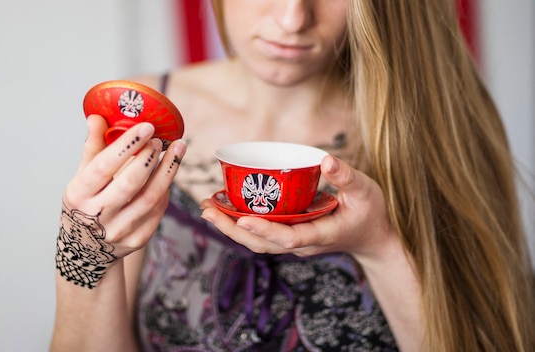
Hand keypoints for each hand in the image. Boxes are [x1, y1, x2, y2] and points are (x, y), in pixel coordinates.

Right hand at [56, 115, 185, 287]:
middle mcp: (97, 216)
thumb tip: (97, 117)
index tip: (146, 127)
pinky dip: (166, 188)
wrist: (86, 250)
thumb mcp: (80, 177)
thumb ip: (93, 148)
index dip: (127, 145)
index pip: (103, 166)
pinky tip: (169, 172)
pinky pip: (158, 210)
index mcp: (79, 195)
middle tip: (161, 139)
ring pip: (151, 197)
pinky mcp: (137, 239)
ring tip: (177, 149)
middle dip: (150, 158)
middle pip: (130, 183)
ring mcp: (119, 230)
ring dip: (168, 170)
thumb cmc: (85, 204)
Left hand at [200, 155, 395, 259]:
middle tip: (207, 210)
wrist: (374, 238)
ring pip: (258, 243)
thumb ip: (346, 176)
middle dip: (232, 230)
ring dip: (230, 228)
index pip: (289, 238)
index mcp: (321, 234)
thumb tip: (326, 159)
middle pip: (262, 244)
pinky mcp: (290, 236)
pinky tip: (225, 208)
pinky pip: (262, 235)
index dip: (265, 230)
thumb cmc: (370, 213)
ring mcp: (295, 243)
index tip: (241, 219)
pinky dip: (241, 224)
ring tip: (207, 209)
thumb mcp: (365, 191)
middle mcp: (303, 244)